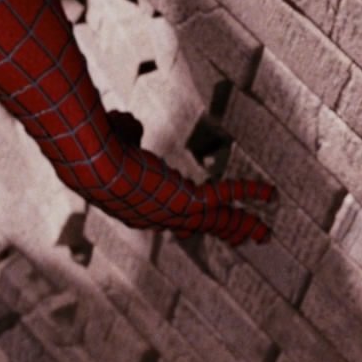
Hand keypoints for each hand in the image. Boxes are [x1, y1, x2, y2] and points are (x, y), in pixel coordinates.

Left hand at [102, 110, 273, 244]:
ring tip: (263, 233)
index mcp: (137, 205)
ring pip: (216, 222)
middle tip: (243, 237)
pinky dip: (249, 192)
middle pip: (198, 228)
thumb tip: (128, 123)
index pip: (169, 216)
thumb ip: (125, 134)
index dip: (188, 219)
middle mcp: (156, 217)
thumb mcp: (113, 141)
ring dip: (242, 225)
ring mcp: (172, 213)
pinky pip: (225, 197)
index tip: (199, 216)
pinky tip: (270, 192)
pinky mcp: (187, 203)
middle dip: (224, 231)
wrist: (91, 159)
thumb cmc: (92, 148)